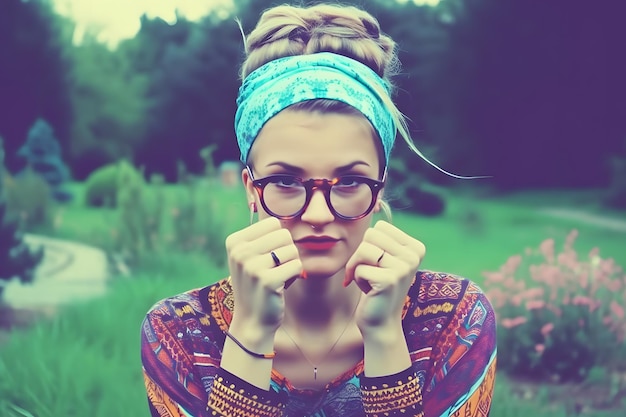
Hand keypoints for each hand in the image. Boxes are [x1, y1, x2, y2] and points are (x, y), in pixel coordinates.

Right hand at [225, 217, 302, 338]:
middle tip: (273, 270)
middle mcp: (240, 251)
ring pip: (293, 250)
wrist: (252, 320)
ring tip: (276, 278)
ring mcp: (252, 266)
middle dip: (286, 254)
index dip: (277, 241)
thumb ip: (262, 234)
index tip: (265, 259)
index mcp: (234, 241)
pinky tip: (280, 287)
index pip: (274, 223)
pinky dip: (294, 276)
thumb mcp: (250, 255)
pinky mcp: (267, 280)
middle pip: (285, 235)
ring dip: (290, 265)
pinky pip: (297, 265)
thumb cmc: (257, 283)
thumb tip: (275, 200)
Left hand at [344, 220, 425, 335]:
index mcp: (415, 247)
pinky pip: (358, 268)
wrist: (380, 322)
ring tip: (369, 281)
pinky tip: (369, 291)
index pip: (379, 228)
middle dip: (360, 256)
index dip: (369, 246)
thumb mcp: (383, 258)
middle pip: (370, 236)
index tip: (376, 264)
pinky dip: (357, 280)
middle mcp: (414, 255)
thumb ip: (381, 237)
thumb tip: (378, 203)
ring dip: (357, 267)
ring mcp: (404, 267)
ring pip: (362, 250)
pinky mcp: (389, 279)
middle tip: (369, 274)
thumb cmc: (377, 287)